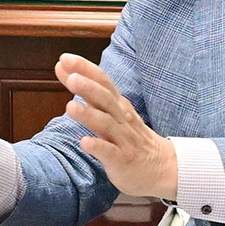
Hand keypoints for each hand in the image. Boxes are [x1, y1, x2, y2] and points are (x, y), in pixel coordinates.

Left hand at [54, 56, 177, 201]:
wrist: (161, 167)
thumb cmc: (129, 136)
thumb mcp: (109, 110)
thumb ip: (86, 90)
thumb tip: (62, 67)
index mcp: (117, 104)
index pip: (102, 82)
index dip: (85, 69)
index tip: (65, 58)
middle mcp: (121, 118)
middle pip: (105, 99)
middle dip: (88, 87)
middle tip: (72, 78)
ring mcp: (123, 139)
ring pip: (106, 124)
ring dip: (89, 114)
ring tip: (70, 106)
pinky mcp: (123, 160)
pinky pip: (110, 152)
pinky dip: (97, 146)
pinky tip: (84, 142)